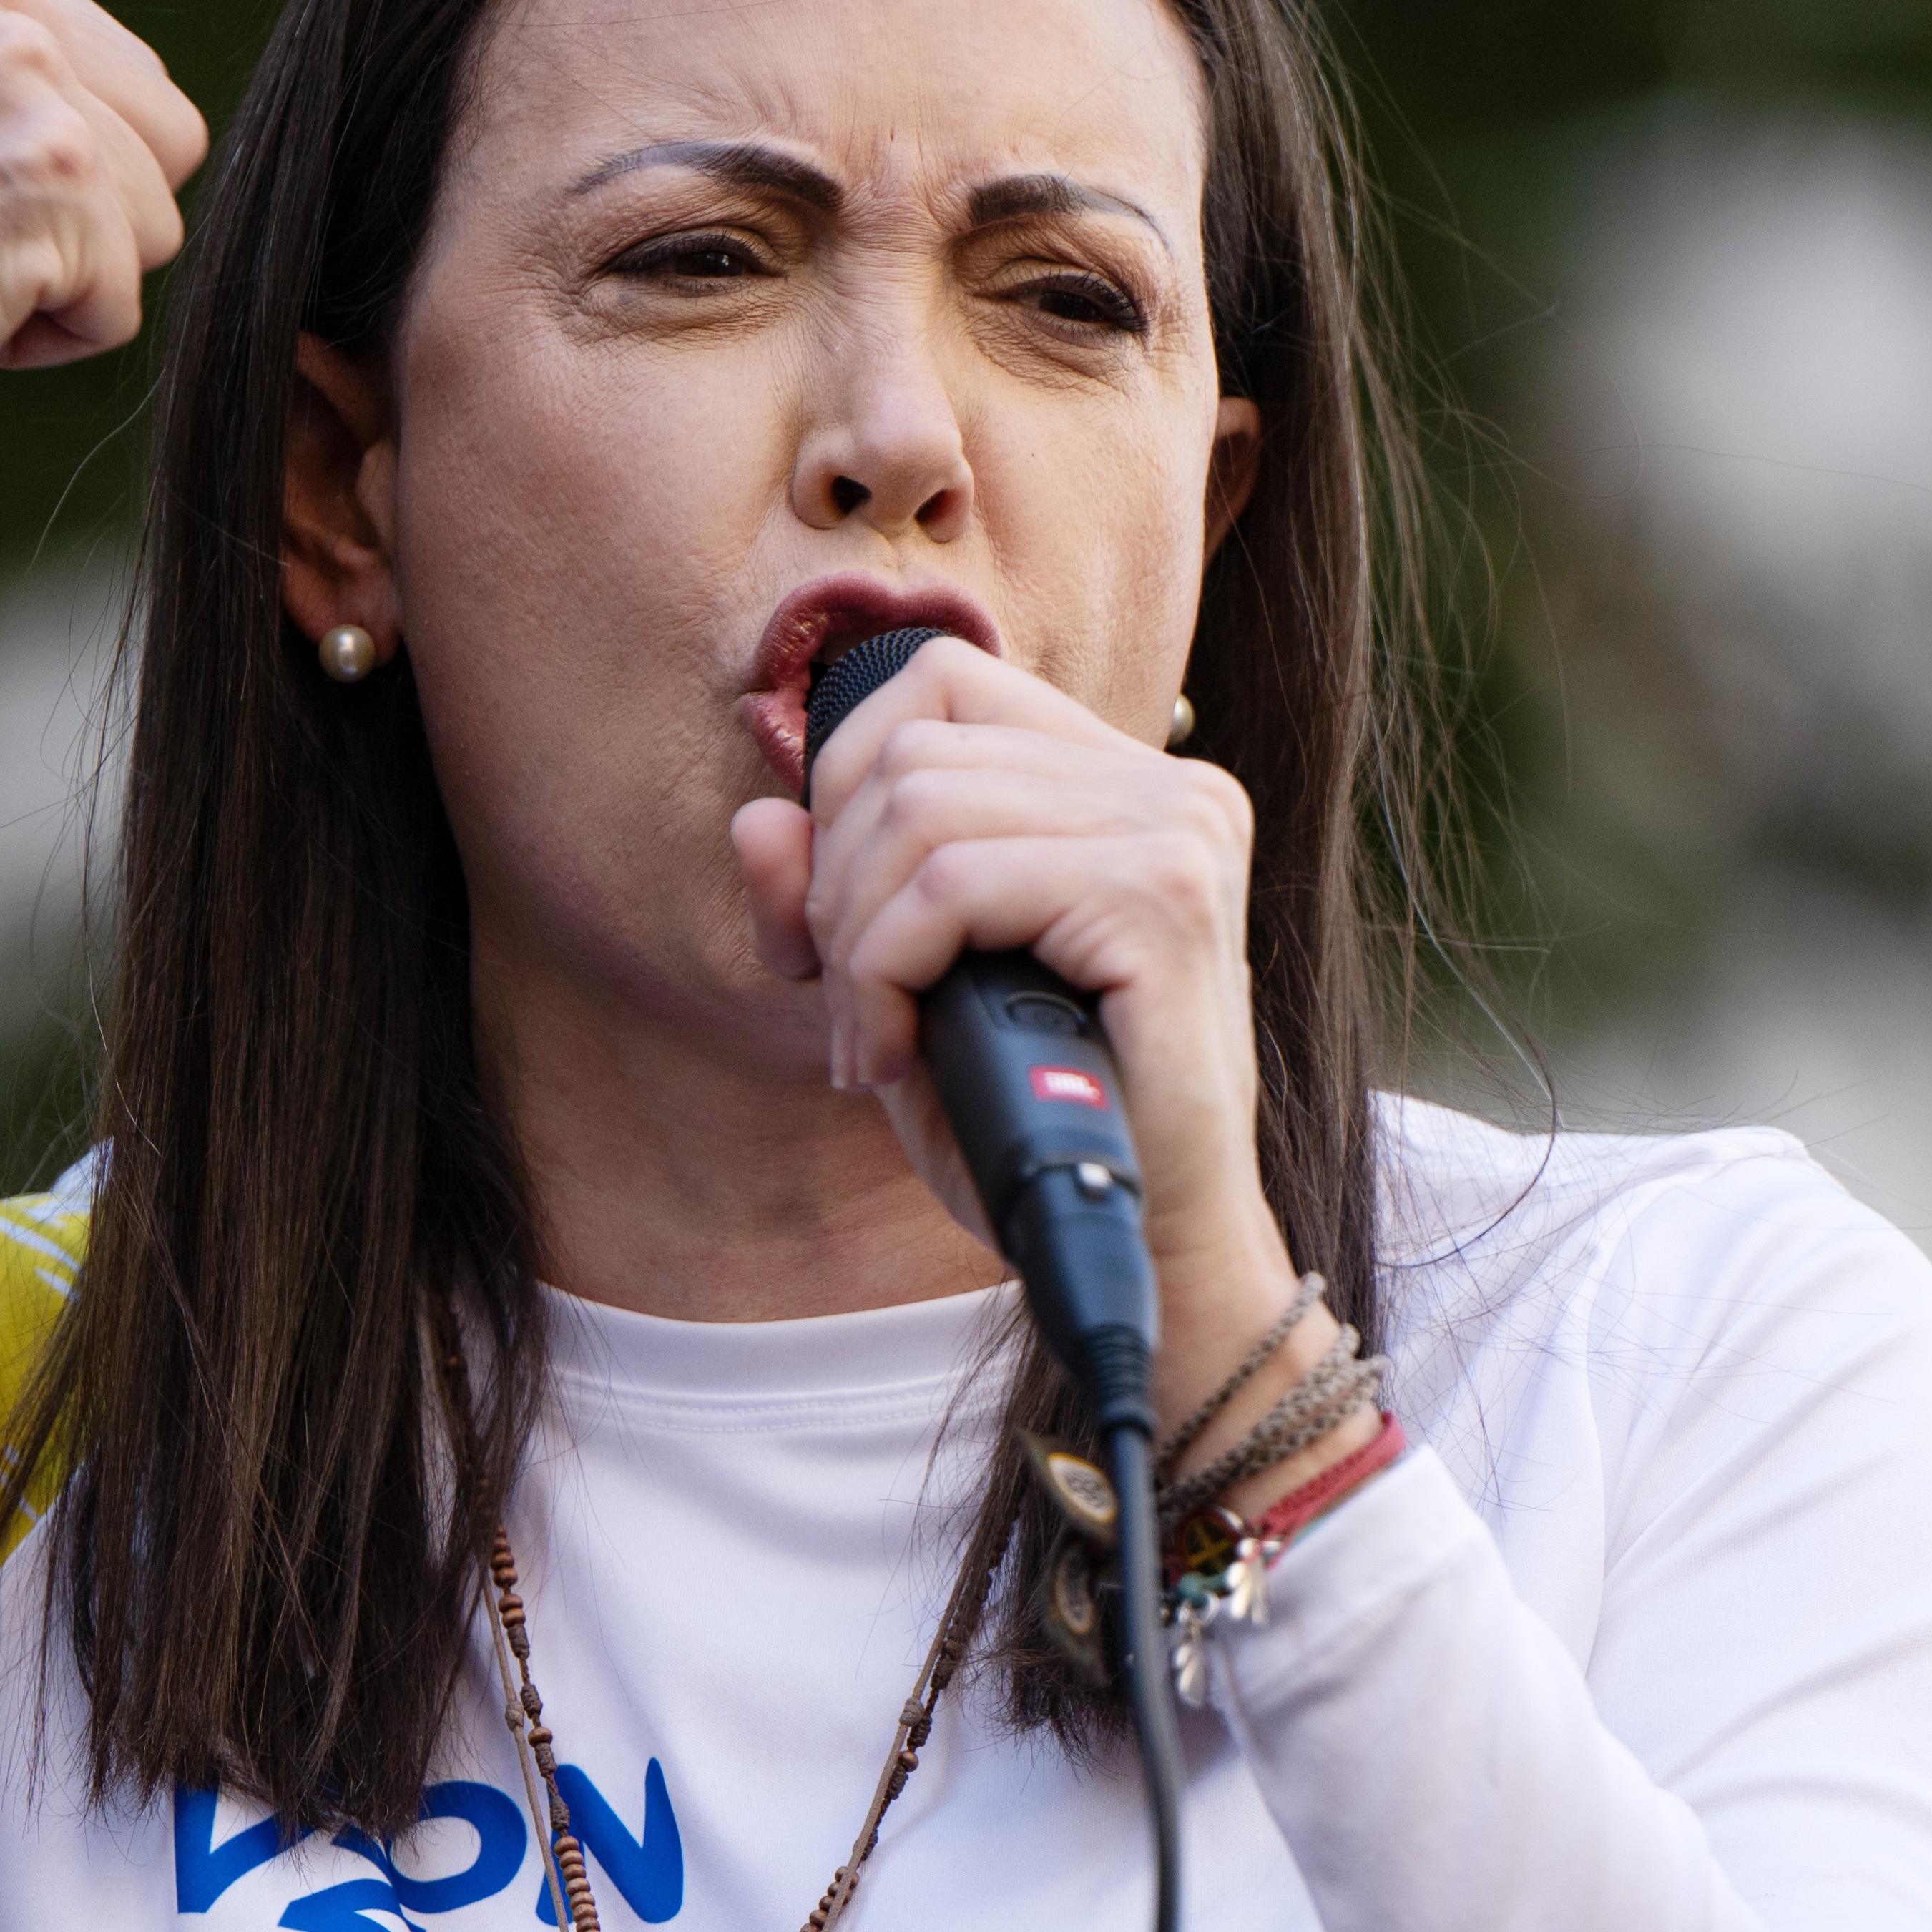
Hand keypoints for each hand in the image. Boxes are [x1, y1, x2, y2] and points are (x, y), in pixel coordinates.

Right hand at [0, 0, 207, 698]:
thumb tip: (152, 118)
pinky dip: (49, 342)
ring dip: (65, 284)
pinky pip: (123, 304)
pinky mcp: (49, 170)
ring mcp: (21, 74)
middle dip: (85, 224)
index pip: (126, 78)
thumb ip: (1, 75)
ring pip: (154, 225)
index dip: (53, 176)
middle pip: (164, 141)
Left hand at [731, 642, 1350, 1477]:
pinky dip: (885, 971)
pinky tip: (898, 1050)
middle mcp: (1166, 785)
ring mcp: (1175, 831)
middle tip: (854, 1006)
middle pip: (911, 748)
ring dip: (857, 939)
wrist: (1146, 1248)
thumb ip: (831, 899)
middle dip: (836, 882)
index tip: (836, 920)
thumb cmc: (1038, 1126)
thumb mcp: (909, 994)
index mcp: (1123, 782)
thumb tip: (757, 818)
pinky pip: (952, 885)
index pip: (936, 683)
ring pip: (919, 807)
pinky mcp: (1161, 896)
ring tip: (878, 1040)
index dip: (843, 781)